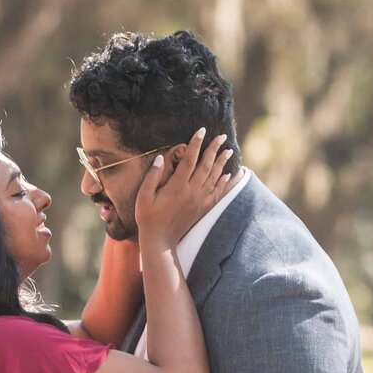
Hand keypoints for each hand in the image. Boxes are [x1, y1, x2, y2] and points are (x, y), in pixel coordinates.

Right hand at [134, 128, 233, 249]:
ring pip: (214, 177)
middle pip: (206, 165)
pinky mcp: (202, 209)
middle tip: (222, 136)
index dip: (196, 143)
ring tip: (228, 150)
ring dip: (222, 162)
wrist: (160, 241)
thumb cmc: (148, 218)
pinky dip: (223, 182)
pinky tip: (227, 174)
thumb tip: (161, 157)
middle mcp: (191, 192)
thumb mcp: (143, 196)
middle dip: (214, 149)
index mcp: (177, 186)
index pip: (189, 159)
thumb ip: (152, 176)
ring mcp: (199, 201)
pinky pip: (216, 193)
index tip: (202, 130)